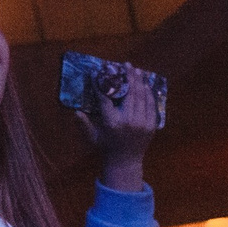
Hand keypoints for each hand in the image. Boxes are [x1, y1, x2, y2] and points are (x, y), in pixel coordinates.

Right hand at [73, 63, 161, 190]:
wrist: (125, 162)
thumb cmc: (106, 147)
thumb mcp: (92, 137)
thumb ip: (84, 125)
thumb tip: (75, 112)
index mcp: (112, 123)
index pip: (106, 99)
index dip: (101, 85)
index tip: (97, 73)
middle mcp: (129, 121)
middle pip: (130, 93)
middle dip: (128, 77)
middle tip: (127, 64)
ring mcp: (143, 123)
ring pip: (142, 97)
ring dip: (140, 82)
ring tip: (136, 70)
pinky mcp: (152, 125)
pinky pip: (151, 105)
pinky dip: (148, 93)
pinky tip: (145, 85)